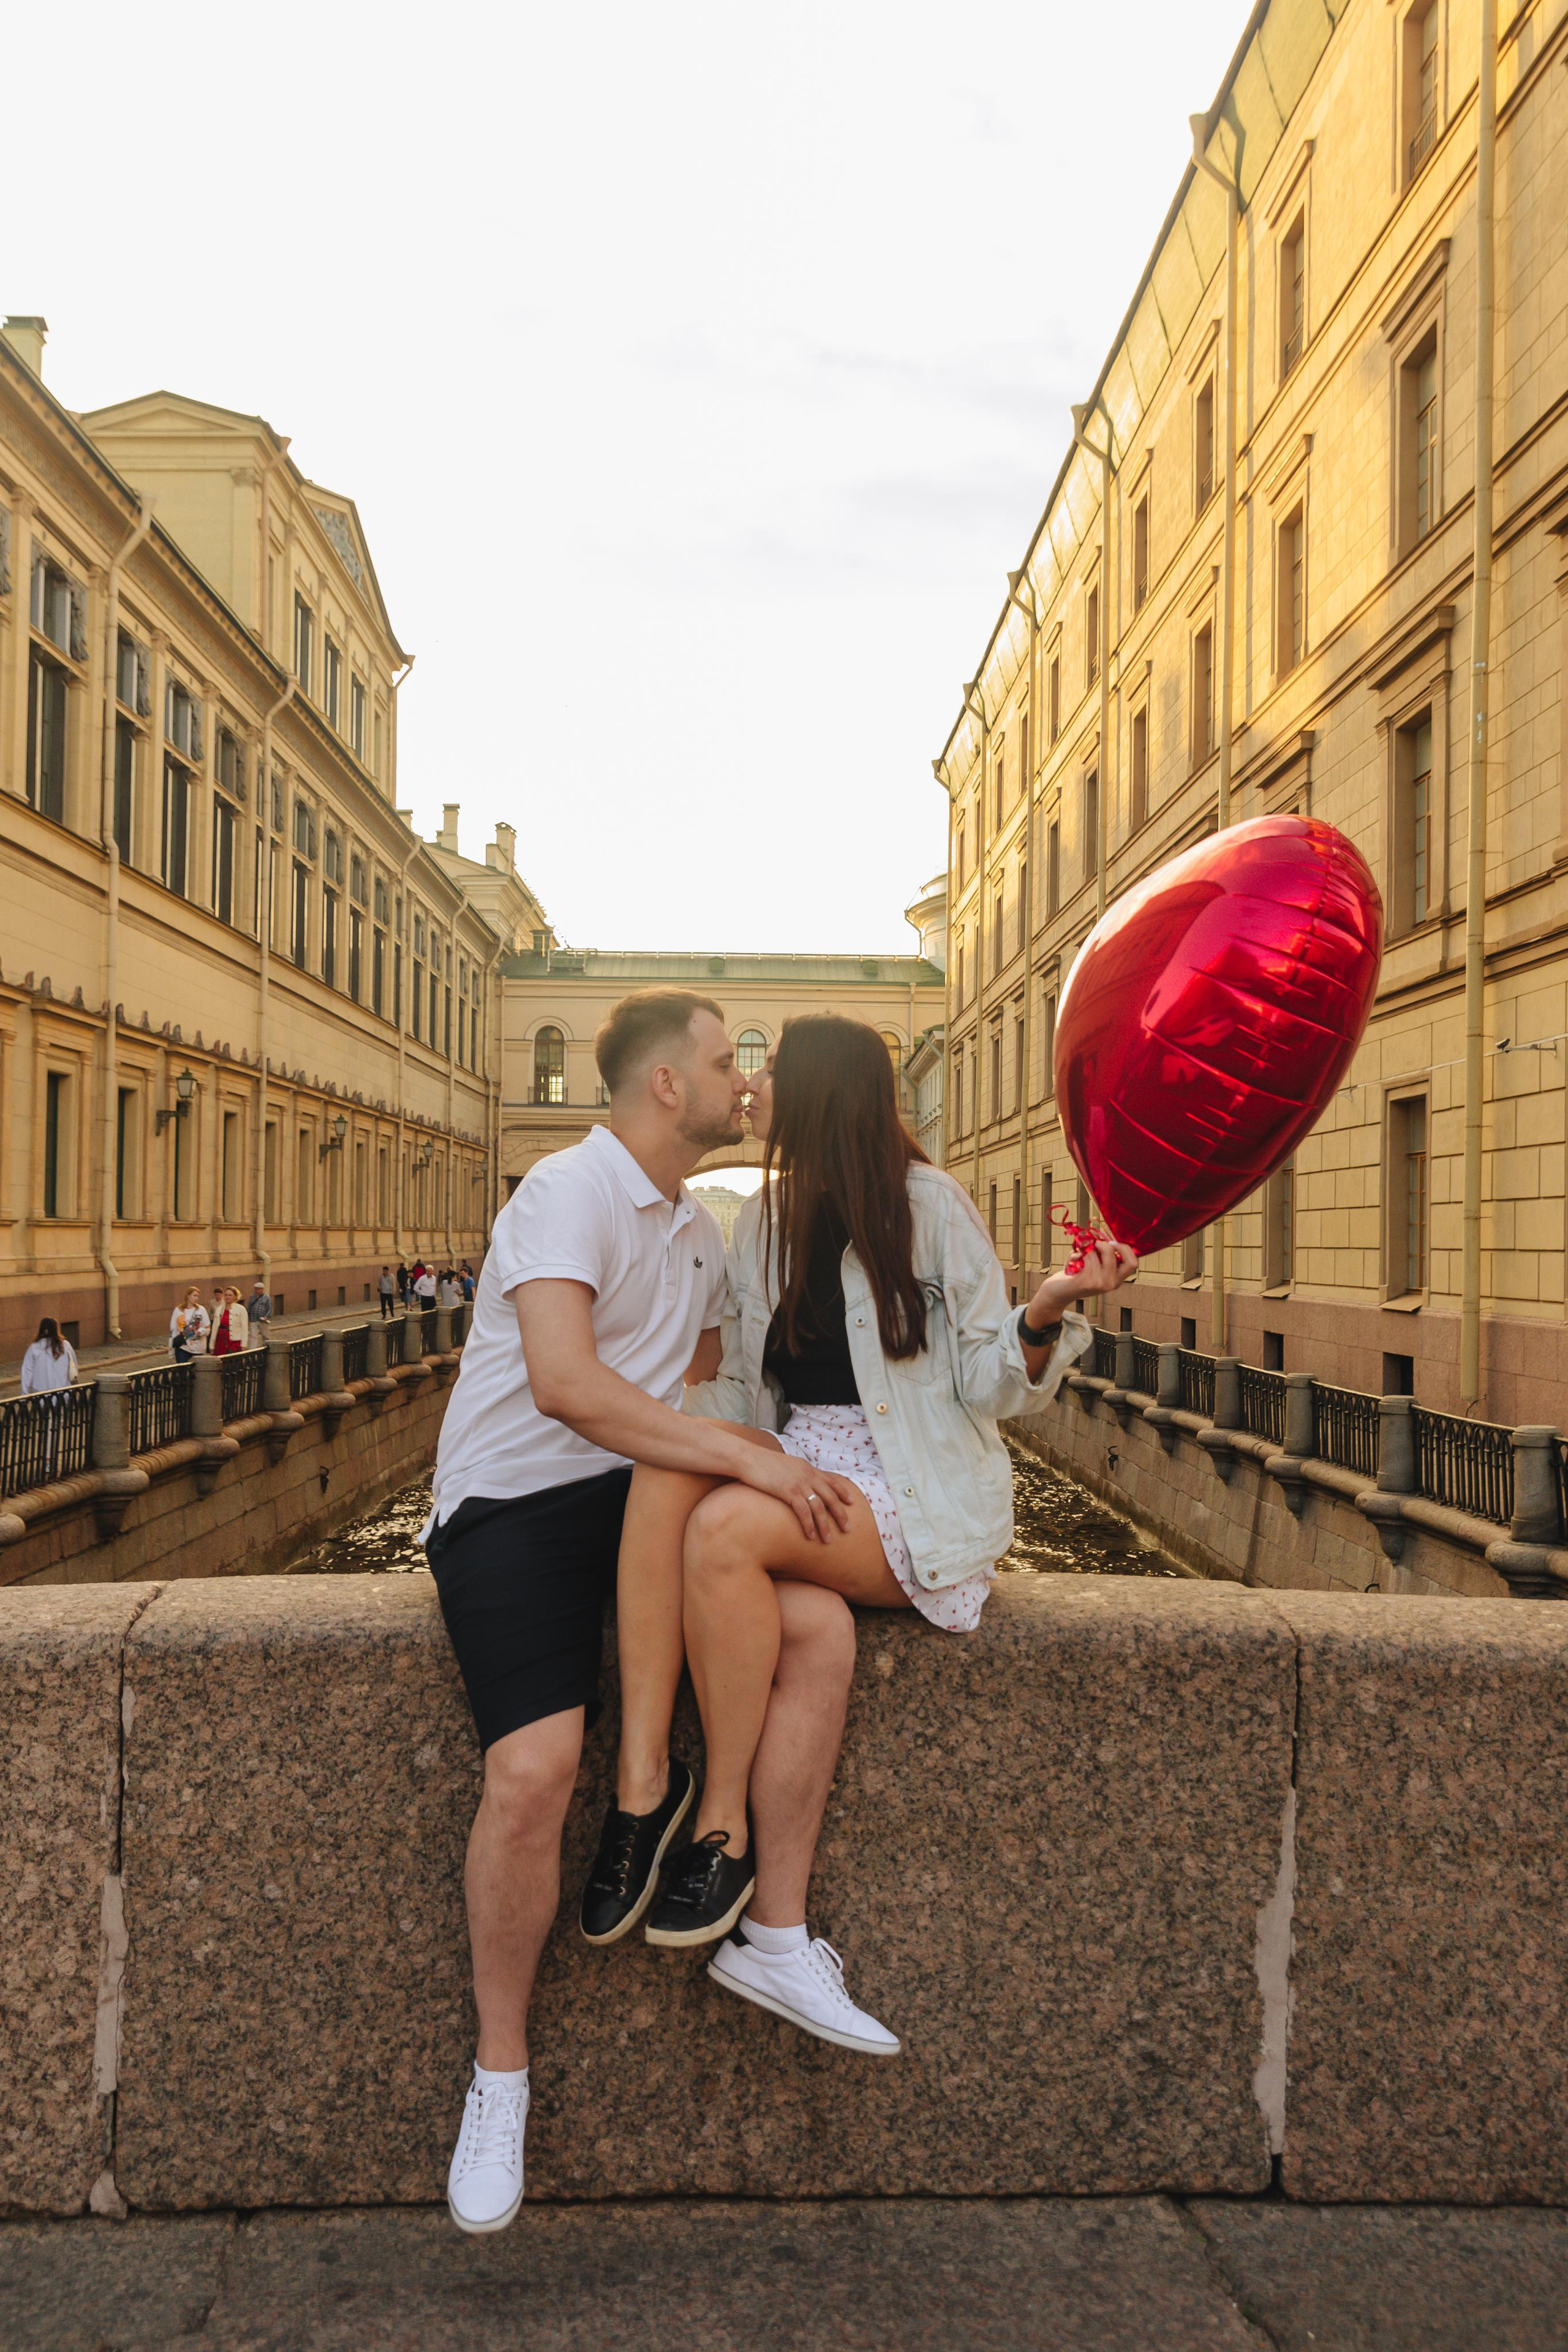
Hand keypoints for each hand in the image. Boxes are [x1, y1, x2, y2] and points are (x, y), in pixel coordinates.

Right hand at [732, 1445, 858, 1541]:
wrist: (748, 1458)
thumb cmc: (763, 1463)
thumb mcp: (786, 1465)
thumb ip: (797, 1473)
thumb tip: (802, 1482)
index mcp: (808, 1468)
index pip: (831, 1481)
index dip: (843, 1492)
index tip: (852, 1502)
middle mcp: (807, 1475)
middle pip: (830, 1497)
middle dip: (840, 1514)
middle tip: (848, 1528)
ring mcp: (799, 1483)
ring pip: (819, 1507)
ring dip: (825, 1525)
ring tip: (828, 1540)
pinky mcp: (788, 1491)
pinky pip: (803, 1511)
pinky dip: (809, 1525)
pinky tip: (811, 1535)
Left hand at [1027, 1238, 1138, 1325]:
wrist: (1058, 1292)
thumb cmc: (1076, 1274)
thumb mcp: (1094, 1264)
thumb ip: (1103, 1253)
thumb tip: (1103, 1232)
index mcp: (1117, 1279)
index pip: (1133, 1263)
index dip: (1124, 1248)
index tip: (1110, 1242)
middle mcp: (1111, 1283)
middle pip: (1113, 1252)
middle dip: (1101, 1242)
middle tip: (1091, 1243)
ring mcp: (1100, 1284)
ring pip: (1096, 1252)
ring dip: (1084, 1248)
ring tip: (1078, 1254)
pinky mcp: (1087, 1282)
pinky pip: (1085, 1256)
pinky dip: (1076, 1253)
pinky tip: (1072, 1261)